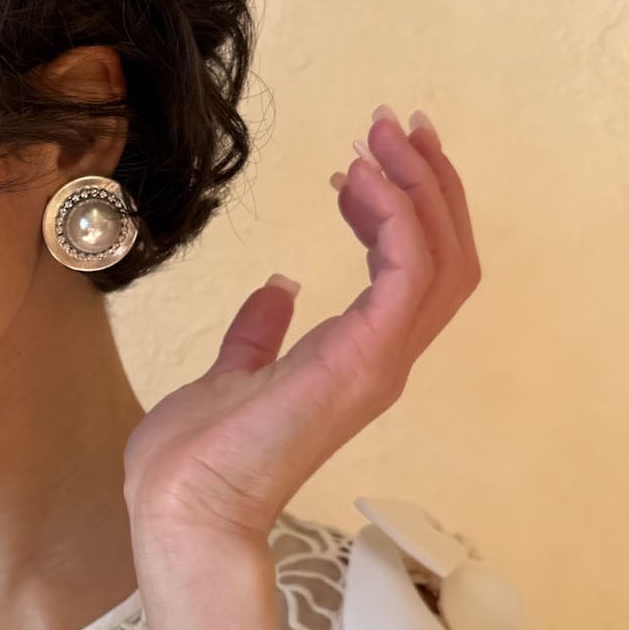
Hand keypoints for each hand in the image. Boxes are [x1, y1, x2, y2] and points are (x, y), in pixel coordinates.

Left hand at [123, 106, 480, 546]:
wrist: (180, 505)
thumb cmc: (198, 458)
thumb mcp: (230, 373)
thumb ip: (258, 333)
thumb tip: (276, 289)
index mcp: (358, 358)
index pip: (417, 270)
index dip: (411, 206)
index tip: (375, 153)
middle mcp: (383, 358)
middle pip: (447, 255)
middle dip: (428, 182)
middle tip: (395, 124)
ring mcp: (379, 361)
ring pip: (440, 258)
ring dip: (416, 186)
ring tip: (377, 137)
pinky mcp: (362, 360)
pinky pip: (405, 273)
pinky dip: (392, 216)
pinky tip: (355, 178)